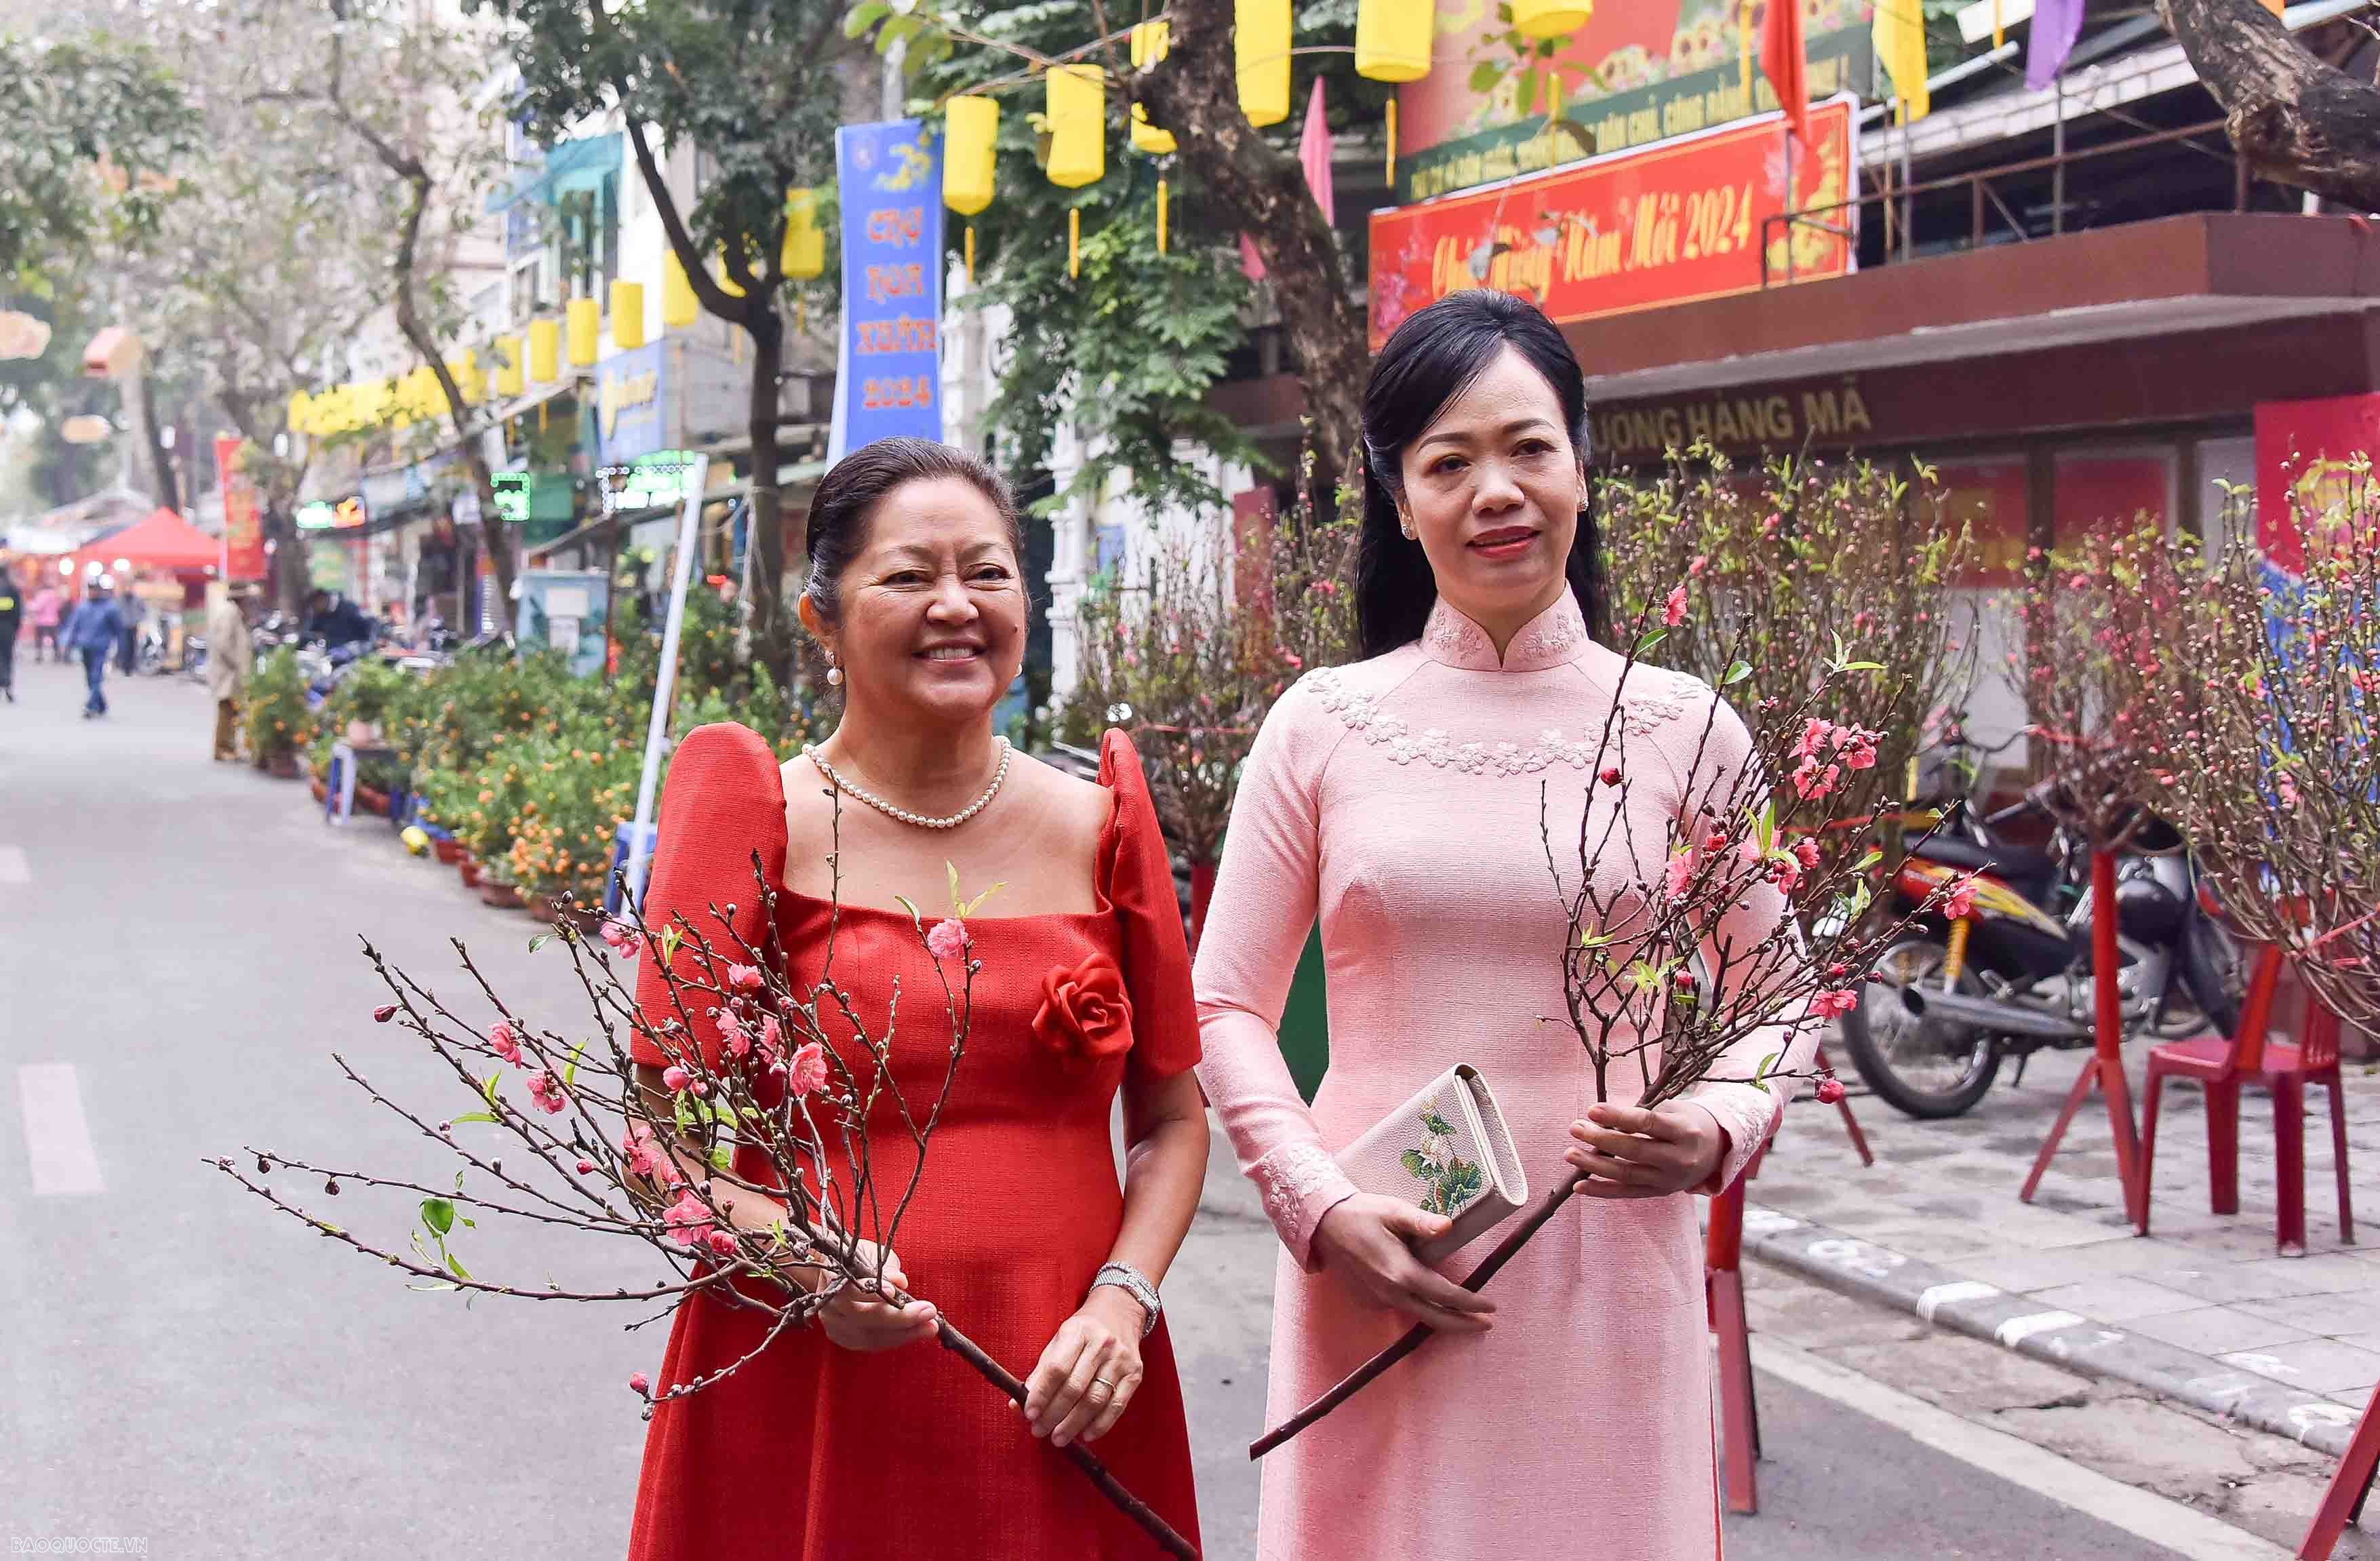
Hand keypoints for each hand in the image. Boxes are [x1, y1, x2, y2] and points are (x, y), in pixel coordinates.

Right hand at [815, 1240, 937, 1351]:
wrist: (829, 1272)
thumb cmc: (856, 1259)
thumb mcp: (871, 1254)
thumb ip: (884, 1268)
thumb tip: (899, 1281)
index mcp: (834, 1281)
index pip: (852, 1290)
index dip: (873, 1292)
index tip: (895, 1290)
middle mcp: (831, 1307)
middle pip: (865, 1318)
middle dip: (901, 1317)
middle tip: (929, 1312)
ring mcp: (834, 1326)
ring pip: (870, 1337)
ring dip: (903, 1334)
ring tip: (929, 1327)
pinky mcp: (842, 1338)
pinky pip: (871, 1344)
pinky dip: (894, 1339)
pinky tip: (914, 1333)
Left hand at [1022, 1288, 1145, 1448]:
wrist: (1121, 1310)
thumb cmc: (1084, 1329)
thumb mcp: (1059, 1339)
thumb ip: (1041, 1371)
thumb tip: (1018, 1404)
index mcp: (1077, 1331)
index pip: (1057, 1368)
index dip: (1041, 1394)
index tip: (1029, 1414)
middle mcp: (1102, 1344)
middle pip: (1075, 1387)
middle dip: (1054, 1414)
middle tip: (1039, 1431)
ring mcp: (1121, 1360)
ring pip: (1096, 1399)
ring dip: (1074, 1424)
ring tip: (1058, 1438)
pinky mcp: (1135, 1374)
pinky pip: (1117, 1405)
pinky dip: (1101, 1424)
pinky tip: (1085, 1434)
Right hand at [1309, 1194, 1496, 1333]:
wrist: (1323, 1225)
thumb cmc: (1362, 1213)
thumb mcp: (1393, 1211)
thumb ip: (1422, 1222)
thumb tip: (1448, 1227)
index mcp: (1401, 1272)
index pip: (1445, 1295)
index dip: (1470, 1303)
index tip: (1491, 1308)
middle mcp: (1391, 1292)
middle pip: (1434, 1317)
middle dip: (1462, 1324)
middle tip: (1486, 1324)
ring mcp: (1379, 1299)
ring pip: (1418, 1313)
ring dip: (1441, 1315)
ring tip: (1462, 1313)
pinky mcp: (1370, 1300)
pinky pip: (1401, 1306)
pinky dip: (1419, 1306)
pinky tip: (1428, 1298)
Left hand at [1566, 1102, 1725, 1198]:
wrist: (1716, 1150)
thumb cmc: (1686, 1122)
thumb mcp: (1672, 1109)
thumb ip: (1641, 1114)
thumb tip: (1600, 1119)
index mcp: (1684, 1131)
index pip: (1647, 1124)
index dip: (1618, 1117)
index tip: (1592, 1110)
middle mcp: (1679, 1158)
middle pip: (1635, 1151)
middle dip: (1601, 1139)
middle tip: (1575, 1128)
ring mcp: (1669, 1180)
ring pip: (1628, 1174)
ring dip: (1595, 1165)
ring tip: (1570, 1153)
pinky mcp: (1660, 1192)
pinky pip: (1628, 1193)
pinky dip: (1602, 1191)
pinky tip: (1580, 1185)